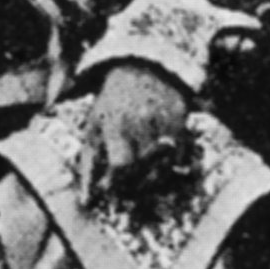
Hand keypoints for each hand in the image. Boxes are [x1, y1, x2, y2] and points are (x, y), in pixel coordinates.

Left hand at [80, 63, 192, 206]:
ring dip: (155, 180)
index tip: (111, 189)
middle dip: (136, 186)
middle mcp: (143, 120)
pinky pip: (183, 154)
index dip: (117, 184)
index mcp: (116, 122)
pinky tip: (162, 167)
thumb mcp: (93, 127)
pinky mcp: (183, 118)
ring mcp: (166, 118)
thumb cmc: (111, 102)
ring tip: (143, 182)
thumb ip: (88, 164)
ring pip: (167, 165)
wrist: (141, 67)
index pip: (121, 165)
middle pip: (146, 169)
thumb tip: (86, 201)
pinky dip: (173, 168)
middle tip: (128, 190)